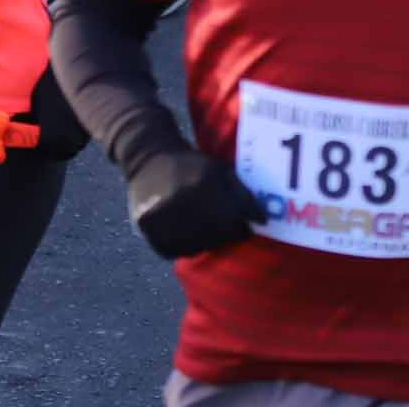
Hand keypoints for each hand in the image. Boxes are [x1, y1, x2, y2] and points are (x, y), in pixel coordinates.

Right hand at [124, 149, 265, 258]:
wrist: (149, 157)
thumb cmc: (192, 165)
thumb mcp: (221, 171)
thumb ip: (243, 196)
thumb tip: (262, 222)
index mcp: (204, 185)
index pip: (234, 224)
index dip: (242, 229)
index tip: (242, 226)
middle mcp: (182, 201)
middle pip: (215, 238)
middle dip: (223, 235)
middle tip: (219, 226)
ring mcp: (162, 216)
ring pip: (195, 248)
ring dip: (203, 242)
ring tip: (200, 226)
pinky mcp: (147, 227)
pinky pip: (173, 251)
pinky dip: (182, 247)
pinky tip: (183, 231)